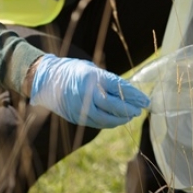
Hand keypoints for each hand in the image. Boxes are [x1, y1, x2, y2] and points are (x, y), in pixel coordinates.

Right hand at [29, 54, 149, 128]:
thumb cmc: (74, 71)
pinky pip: (97, 123)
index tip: (145, 100)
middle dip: (130, 109)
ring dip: (121, 119)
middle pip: (114, 105)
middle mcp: (87, 93)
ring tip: (130, 115)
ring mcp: (80, 107)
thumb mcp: (92, 69)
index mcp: (93, 77)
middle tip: (140, 109)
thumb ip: (108, 81)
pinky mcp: (76, 117)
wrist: (46, 80)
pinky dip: (109, 123)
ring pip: (106, 118)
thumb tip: (128, 93)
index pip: (119, 88)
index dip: (134, 95)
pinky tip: (117, 120)